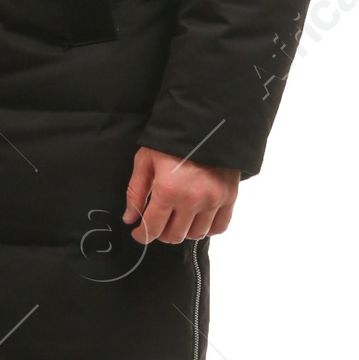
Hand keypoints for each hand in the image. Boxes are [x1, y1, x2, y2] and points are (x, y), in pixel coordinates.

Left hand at [122, 148, 239, 244]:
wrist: (206, 124)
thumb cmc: (171, 141)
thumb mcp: (145, 160)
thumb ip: (136, 192)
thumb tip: (130, 218)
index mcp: (167, 190)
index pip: (153, 228)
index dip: (142, 235)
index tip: (139, 233)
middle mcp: (191, 200)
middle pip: (174, 235)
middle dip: (161, 233)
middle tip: (158, 223)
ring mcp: (213, 200)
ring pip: (195, 234)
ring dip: (183, 232)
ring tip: (177, 220)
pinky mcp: (229, 197)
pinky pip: (219, 227)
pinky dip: (207, 229)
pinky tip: (197, 219)